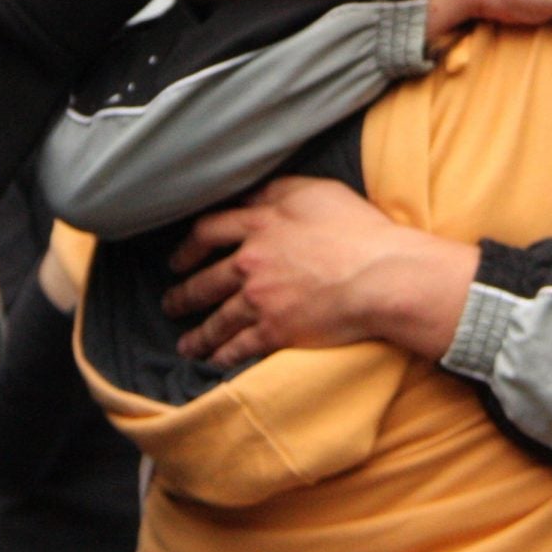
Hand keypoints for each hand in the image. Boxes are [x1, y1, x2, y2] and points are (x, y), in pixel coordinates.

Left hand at [161, 178, 475, 366]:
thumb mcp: (315, 192)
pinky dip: (223, 356)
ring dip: (198, 334)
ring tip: (187, 345)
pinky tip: (215, 362)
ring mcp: (260, 300)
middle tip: (171, 304)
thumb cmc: (357, 230)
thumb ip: (277, 190)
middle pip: (205, 281)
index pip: (208, 232)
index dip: (188, 247)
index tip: (178, 259)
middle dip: (183, 295)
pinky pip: (239, 347)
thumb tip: (251, 193)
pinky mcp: (275, 332)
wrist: (381, 275)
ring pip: (218, 320)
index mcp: (259, 225)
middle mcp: (251, 263)